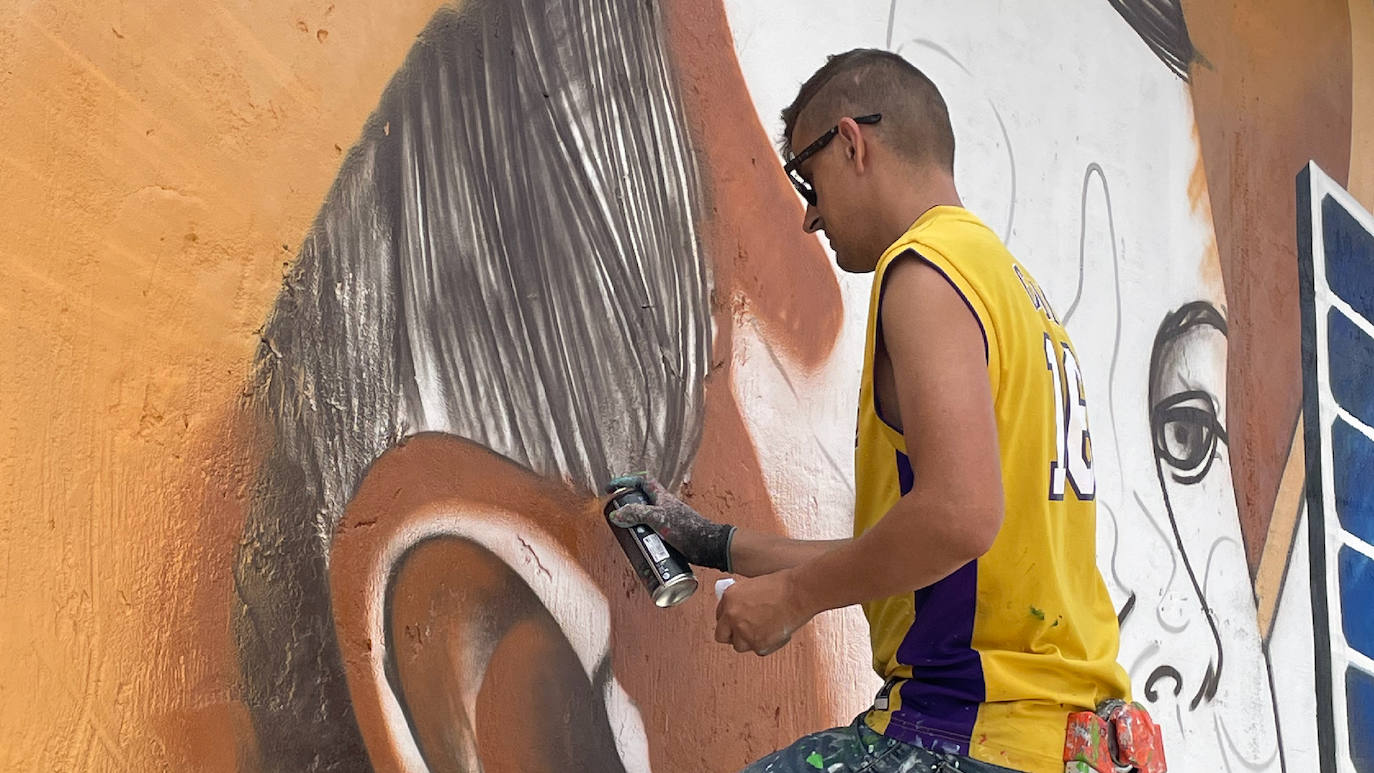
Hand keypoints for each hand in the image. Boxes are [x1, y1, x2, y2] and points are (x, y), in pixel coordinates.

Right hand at [603, 474, 735, 571]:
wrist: (708, 546)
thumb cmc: (688, 529)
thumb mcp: (658, 518)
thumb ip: (637, 514)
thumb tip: (615, 514)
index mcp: (662, 497)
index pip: (642, 481)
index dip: (626, 481)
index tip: (611, 488)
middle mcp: (663, 507)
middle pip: (641, 501)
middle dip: (627, 506)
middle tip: (616, 515)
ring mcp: (667, 521)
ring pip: (645, 519)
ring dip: (634, 524)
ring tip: (624, 534)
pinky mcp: (670, 535)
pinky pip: (651, 533)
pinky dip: (643, 538)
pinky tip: (639, 547)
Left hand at [713, 571, 815, 655]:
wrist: (799, 593)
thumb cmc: (784, 586)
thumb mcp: (754, 588)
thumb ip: (742, 602)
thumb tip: (741, 613)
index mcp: (729, 597)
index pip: (720, 616)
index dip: (729, 621)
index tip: (736, 623)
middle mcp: (732, 614)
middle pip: (721, 635)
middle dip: (733, 635)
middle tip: (746, 633)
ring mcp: (743, 630)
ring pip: (739, 646)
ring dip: (750, 641)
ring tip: (766, 630)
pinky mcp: (757, 643)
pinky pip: (758, 650)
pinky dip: (767, 645)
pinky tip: (776, 632)